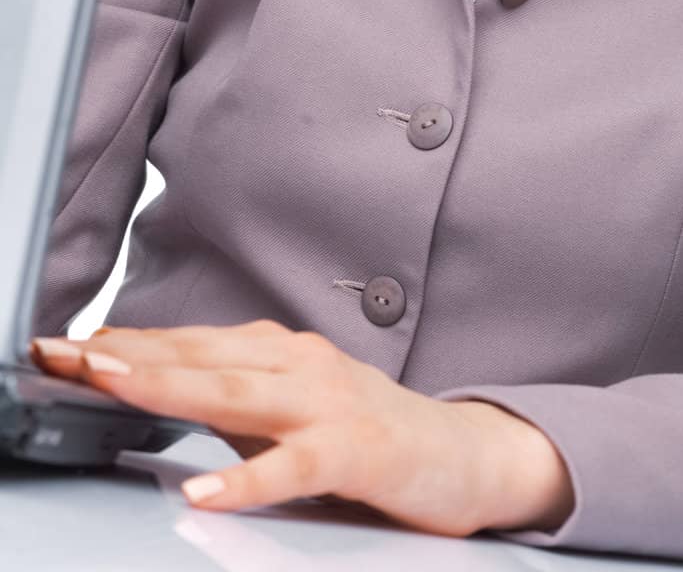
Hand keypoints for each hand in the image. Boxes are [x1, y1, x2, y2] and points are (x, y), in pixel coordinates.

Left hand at [29, 321, 574, 533]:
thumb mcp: (290, 408)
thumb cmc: (370, 432)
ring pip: (237, 394)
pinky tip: (205, 491)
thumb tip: (154, 391)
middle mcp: (300, 365)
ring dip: (169, 388)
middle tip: (67, 354)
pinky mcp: (356, 452)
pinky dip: (245, 479)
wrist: (463, 453)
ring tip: (113, 383)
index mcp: (281, 352)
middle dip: (129, 356)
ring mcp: (328, 405)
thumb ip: (231, 399)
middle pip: (201, 358)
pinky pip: (292, 468)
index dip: (127, 344)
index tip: (66, 347)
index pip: (190, 345)